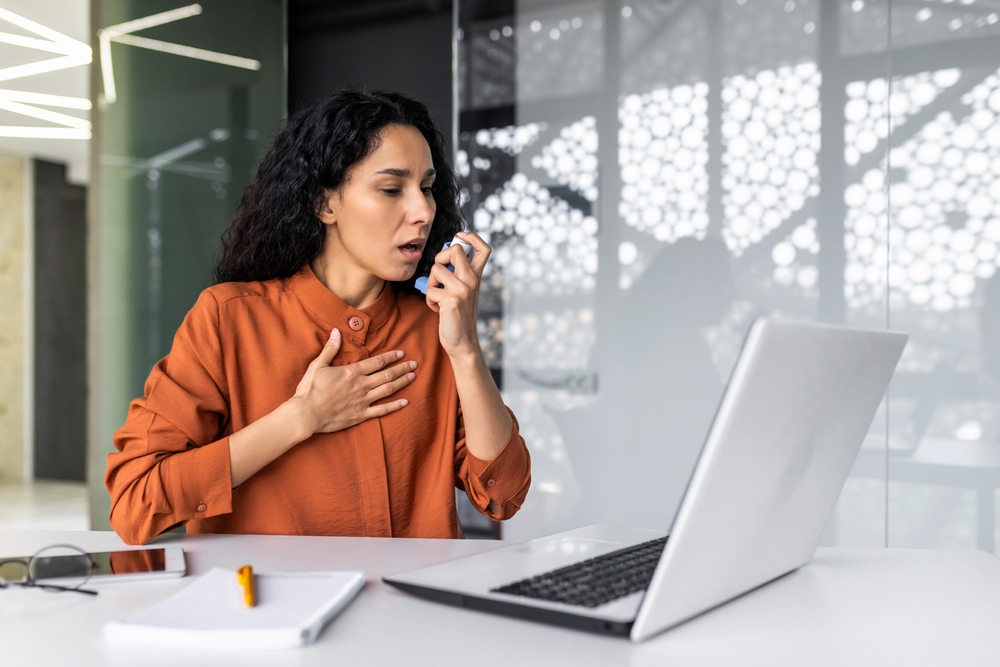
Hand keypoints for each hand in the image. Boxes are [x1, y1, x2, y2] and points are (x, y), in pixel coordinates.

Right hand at [290, 328, 415, 433]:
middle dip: (402, 368)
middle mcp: (361, 385)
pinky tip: (405, 402)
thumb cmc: (310, 389)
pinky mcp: (360, 415)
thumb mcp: (318, 365)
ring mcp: (362, 400)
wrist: (306, 414)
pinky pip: (381, 410)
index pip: (377, 362)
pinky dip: (394, 406)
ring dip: (401, 383)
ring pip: (387, 390)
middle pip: (387, 375)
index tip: (401, 353)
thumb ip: (330, 348)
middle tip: (414, 364)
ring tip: (412, 377)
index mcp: (352, 372)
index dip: (391, 357)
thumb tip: (337, 331)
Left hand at [424, 231, 490, 358]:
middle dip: (440, 256)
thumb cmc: (459, 316)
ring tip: (437, 296)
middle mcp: (472, 281)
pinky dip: (429, 300)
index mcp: (476, 277)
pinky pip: (430, 290)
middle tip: (440, 272)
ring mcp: (462, 290)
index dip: (472, 237)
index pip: (483, 249)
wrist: (463, 342)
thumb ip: (458, 275)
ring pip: (436, 269)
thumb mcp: (463, 292)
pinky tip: (436, 309)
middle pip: (456, 249)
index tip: (461, 236)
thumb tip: (443, 258)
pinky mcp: (451, 300)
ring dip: (430, 283)